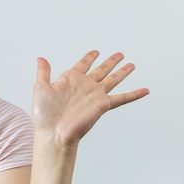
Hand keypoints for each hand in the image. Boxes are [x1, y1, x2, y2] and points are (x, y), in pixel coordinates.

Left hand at [32, 50, 148, 147]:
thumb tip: (41, 58)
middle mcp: (84, 85)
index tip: (96, 52)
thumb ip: (44, 72)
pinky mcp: (102, 105)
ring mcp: (94, 94)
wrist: (54, 131)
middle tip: (119, 54)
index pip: (83, 64)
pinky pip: (122, 98)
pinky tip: (144, 90)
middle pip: (101, 70)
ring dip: (122, 72)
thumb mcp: (40, 87)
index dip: (89, 58)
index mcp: (70, 79)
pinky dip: (134, 94)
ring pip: (112, 79)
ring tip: (131, 65)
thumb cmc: (44, 113)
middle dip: (110, 62)